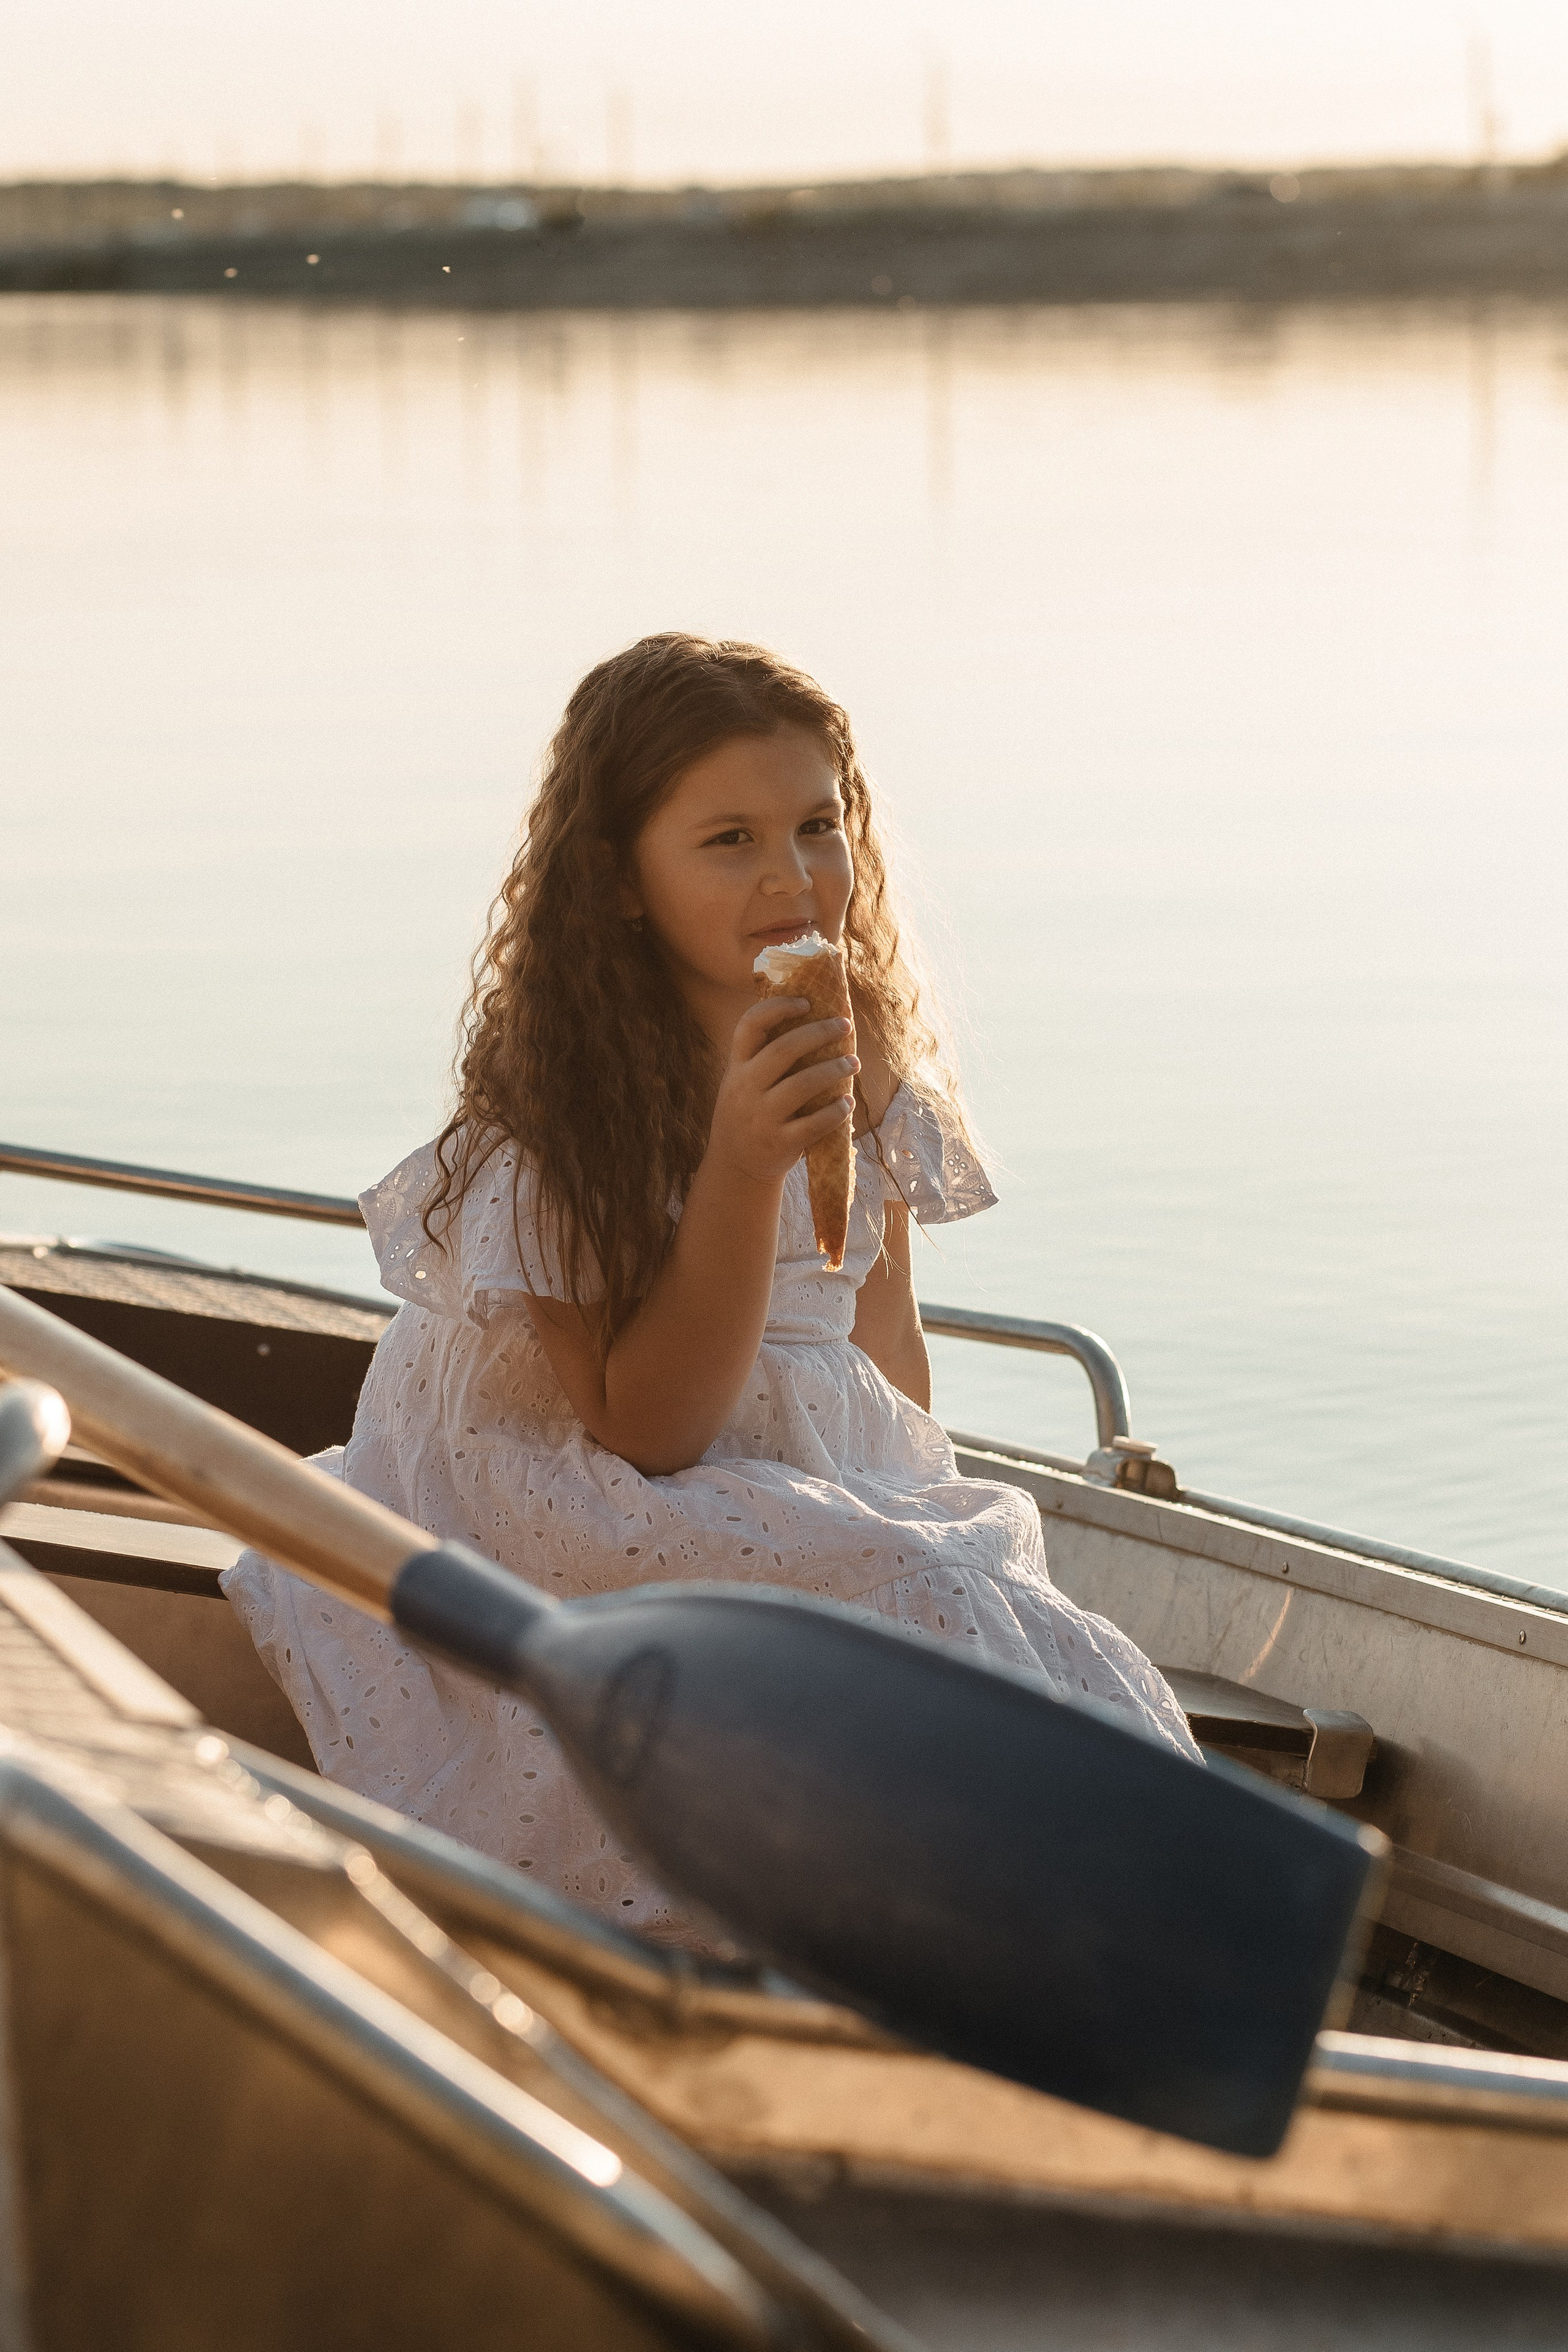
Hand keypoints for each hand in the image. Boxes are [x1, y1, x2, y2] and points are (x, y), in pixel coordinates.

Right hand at [707, 999, 857, 1188]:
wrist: (735, 1167)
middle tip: (845, 1025)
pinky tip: (848, 1102)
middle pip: (783, 1049)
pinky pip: (814, 1124)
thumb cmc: (748, 1114)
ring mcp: (761, 1117)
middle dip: (819, 1032)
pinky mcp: (779, 1144)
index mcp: (737, 1067)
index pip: (750, 1025)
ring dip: (834, 1069)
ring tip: (854, 1062)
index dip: (778, 1007)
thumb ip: (763, 1057)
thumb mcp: (742, 1082)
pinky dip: (836, 1111)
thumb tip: (810, 1019)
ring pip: (802, 1084)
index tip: (806, 1002)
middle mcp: (745, 1088)